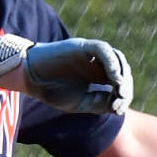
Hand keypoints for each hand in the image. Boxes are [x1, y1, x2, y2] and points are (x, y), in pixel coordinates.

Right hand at [0, 35, 132, 114]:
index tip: (117, 109)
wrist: (30, 78)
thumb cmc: (52, 90)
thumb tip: (119, 106)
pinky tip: (114, 77)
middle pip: (121, 70)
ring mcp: (91, 54)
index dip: (123, 96)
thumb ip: (99, 103)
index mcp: (98, 76)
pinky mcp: (82, 46)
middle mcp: (97, 63)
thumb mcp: (80, 102)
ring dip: (122, 74)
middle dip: (125, 86)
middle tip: (121, 99)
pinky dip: (111, 62)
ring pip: (116, 58)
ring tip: (120, 89)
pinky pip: (103, 50)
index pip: (119, 83)